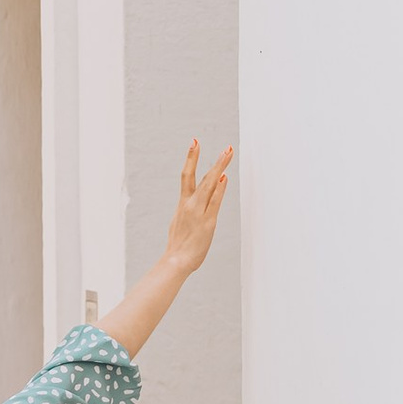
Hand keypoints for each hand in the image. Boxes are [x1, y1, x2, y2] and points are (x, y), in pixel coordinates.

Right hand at [163, 138, 233, 275]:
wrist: (175, 261)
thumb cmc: (179, 246)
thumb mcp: (181, 223)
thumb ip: (190, 209)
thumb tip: (194, 202)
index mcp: (183, 203)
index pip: (187, 175)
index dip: (191, 158)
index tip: (195, 142)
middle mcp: (189, 204)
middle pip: (199, 176)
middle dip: (208, 158)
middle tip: (218, 144)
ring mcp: (198, 212)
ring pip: (208, 185)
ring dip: (218, 167)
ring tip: (227, 153)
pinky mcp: (207, 222)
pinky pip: (214, 202)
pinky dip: (218, 189)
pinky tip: (223, 177)